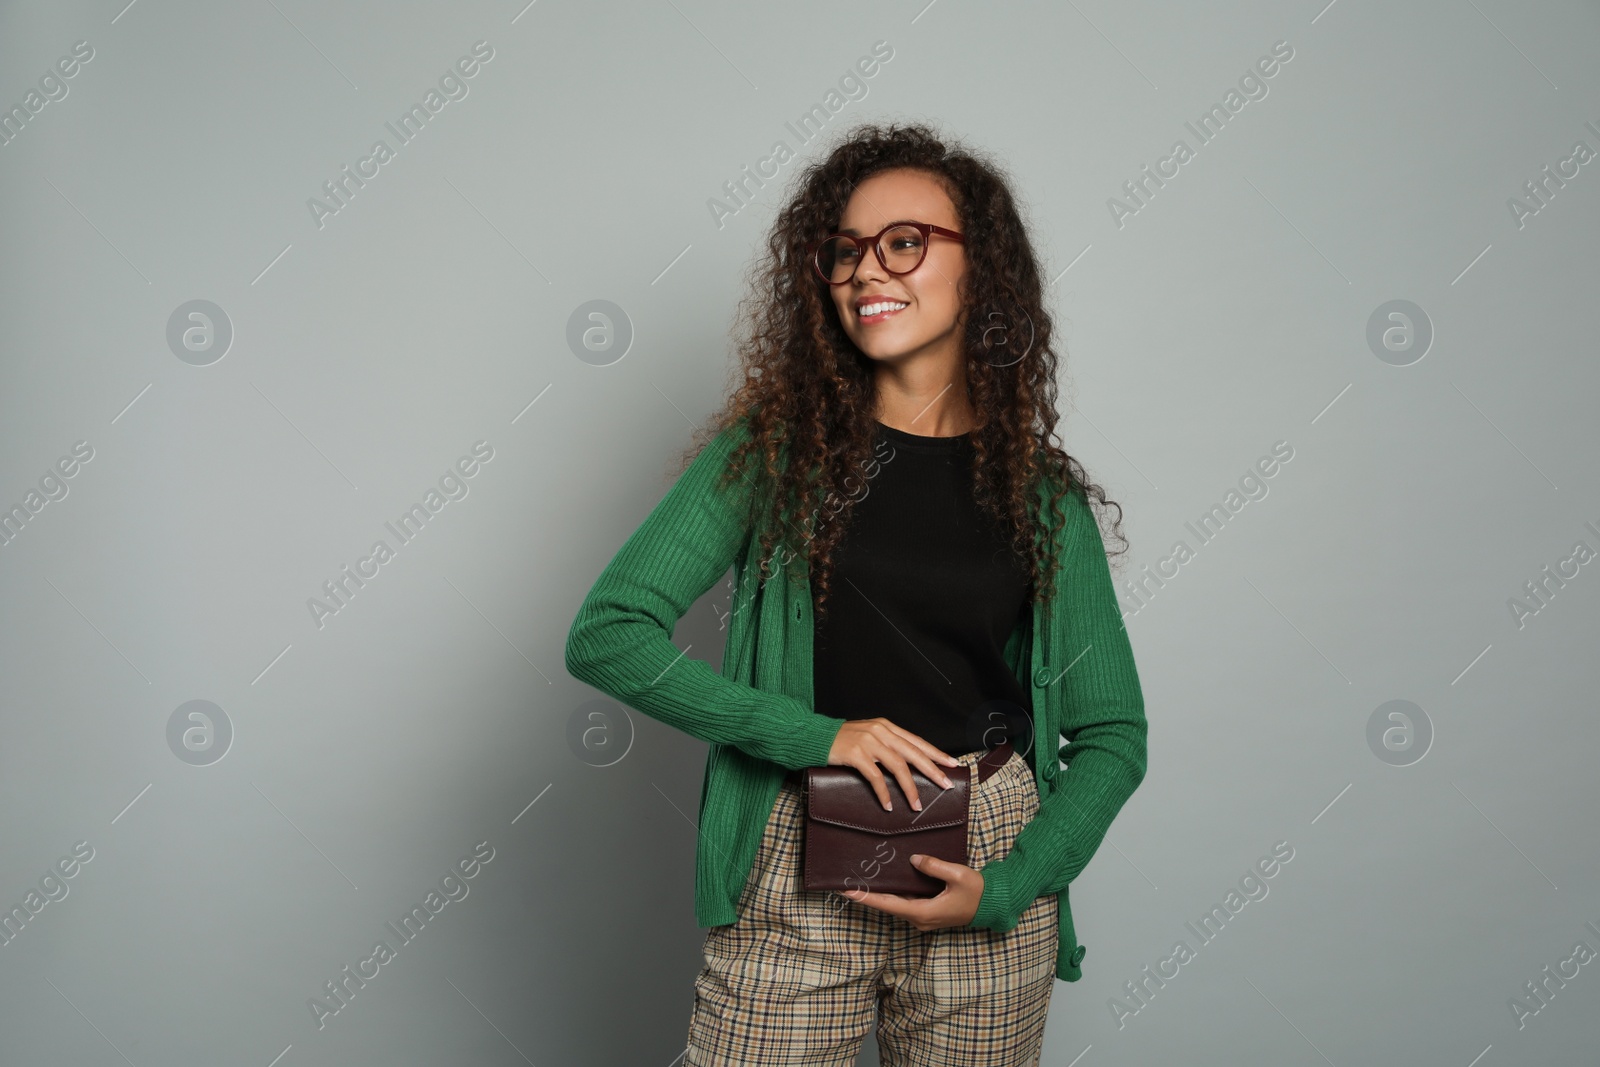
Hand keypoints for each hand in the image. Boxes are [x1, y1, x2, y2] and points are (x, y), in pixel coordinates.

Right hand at [827, 718, 962, 811]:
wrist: (813, 735)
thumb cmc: (841, 740)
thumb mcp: (867, 736)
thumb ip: (886, 745)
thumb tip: (907, 765)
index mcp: (886, 726)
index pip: (917, 741)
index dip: (935, 753)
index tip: (951, 764)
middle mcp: (880, 731)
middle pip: (913, 753)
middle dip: (932, 770)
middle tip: (945, 785)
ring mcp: (868, 742)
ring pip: (898, 766)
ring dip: (910, 788)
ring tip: (917, 805)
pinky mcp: (855, 754)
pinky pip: (875, 777)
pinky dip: (884, 792)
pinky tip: (889, 805)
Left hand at [838, 856, 983, 929]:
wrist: (992, 905)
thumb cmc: (977, 892)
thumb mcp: (958, 875)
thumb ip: (934, 866)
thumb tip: (913, 859)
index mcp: (924, 912)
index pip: (889, 904)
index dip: (867, 897)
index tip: (848, 891)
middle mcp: (920, 918)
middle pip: (887, 906)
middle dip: (866, 896)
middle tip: (845, 884)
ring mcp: (923, 917)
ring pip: (895, 905)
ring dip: (878, 895)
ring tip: (859, 882)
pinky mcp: (927, 912)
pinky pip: (904, 903)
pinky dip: (892, 895)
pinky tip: (884, 883)